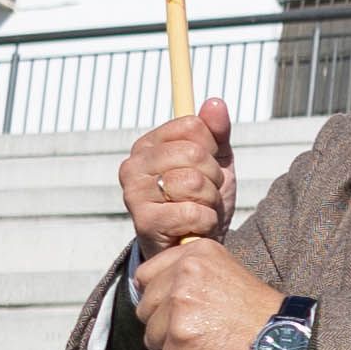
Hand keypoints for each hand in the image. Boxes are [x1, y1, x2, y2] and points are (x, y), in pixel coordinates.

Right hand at [120, 97, 235, 252]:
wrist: (192, 247)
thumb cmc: (201, 201)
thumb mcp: (216, 163)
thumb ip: (217, 133)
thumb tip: (215, 102)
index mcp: (149, 145)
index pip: (192, 125)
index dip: (211, 147)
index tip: (207, 166)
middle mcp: (134, 165)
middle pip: (194, 153)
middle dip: (213, 177)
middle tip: (206, 194)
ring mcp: (135, 193)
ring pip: (193, 182)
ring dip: (210, 201)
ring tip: (200, 210)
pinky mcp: (144, 221)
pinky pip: (192, 212)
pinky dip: (205, 222)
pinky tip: (195, 228)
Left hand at [128, 239, 286, 349]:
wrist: (283, 338)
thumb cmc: (258, 313)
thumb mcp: (226, 273)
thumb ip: (192, 276)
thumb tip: (158, 294)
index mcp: (195, 253)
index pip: (146, 275)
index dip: (156, 298)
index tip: (171, 310)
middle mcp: (184, 273)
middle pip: (145, 307)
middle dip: (162, 326)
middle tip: (191, 334)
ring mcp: (180, 305)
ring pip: (152, 336)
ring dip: (171, 349)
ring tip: (202, 349)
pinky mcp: (180, 337)